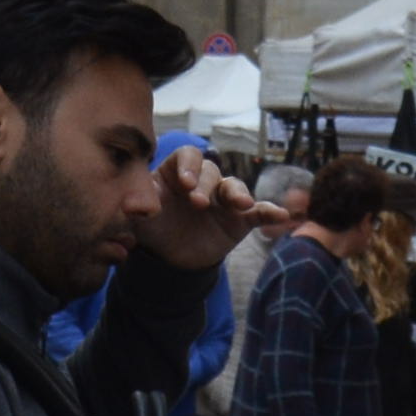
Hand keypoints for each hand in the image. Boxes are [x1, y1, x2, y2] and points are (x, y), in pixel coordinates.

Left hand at [137, 145, 257, 272]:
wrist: (168, 258)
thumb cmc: (152, 228)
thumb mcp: (139, 217)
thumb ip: (136, 207)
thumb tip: (134, 206)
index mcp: (177, 172)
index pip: (188, 156)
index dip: (189, 166)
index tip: (184, 183)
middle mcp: (203, 181)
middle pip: (211, 171)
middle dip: (206, 184)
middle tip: (198, 203)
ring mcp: (222, 200)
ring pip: (235, 187)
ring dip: (238, 194)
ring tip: (239, 204)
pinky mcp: (238, 220)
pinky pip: (257, 213)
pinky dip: (269, 212)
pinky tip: (281, 216)